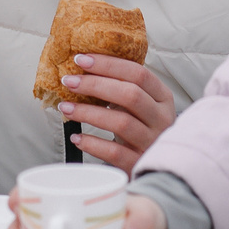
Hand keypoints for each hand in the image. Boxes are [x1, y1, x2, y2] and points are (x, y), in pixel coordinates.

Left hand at [56, 55, 176, 169]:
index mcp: (163, 98)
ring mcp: (152, 142)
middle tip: (69, 81)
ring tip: (66, 107)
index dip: (109, 65)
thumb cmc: (141, 128)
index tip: (81, 59)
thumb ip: (121, 87)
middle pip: (130, 95)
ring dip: (88, 113)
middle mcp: (162, 118)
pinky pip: (114, 152)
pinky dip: (92, 143)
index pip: (139, 74)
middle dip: (95, 85)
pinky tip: (77, 137)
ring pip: (121, 122)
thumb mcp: (140, 105)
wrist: (158, 168)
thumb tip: (82, 69)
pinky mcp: (138, 163)